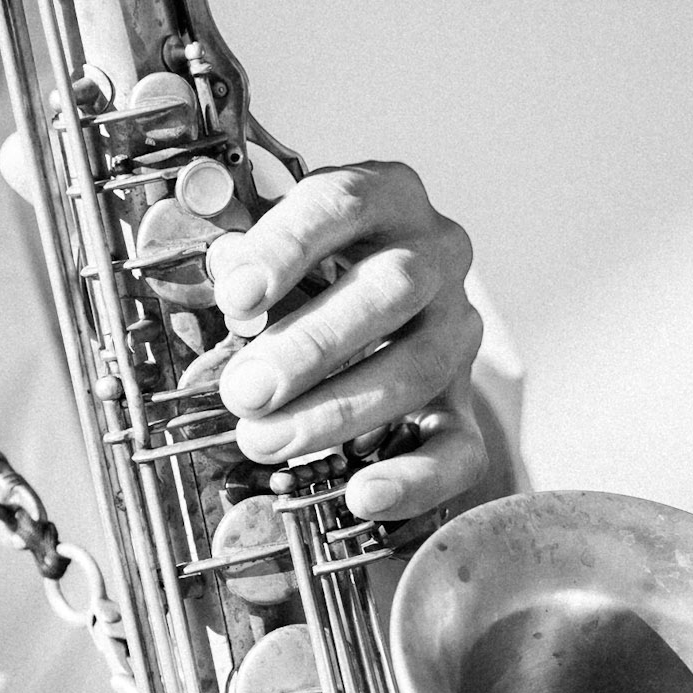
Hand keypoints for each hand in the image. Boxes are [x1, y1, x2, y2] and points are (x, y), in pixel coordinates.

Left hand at [209, 161, 486, 522]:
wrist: (370, 316)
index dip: (285, 250)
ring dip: (338, 410)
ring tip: (266, 440)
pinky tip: (362, 495)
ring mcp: (457, 330)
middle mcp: (436, 256)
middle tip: (245, 391)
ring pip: (420, 367)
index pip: (342, 205)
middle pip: (391, 289)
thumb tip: (226, 279)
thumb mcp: (270, 250)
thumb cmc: (308, 275)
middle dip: (310, 347)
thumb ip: (245, 262)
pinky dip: (414, 479)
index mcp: (387, 197)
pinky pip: (459, 449)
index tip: (236, 299)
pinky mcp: (466, 403)